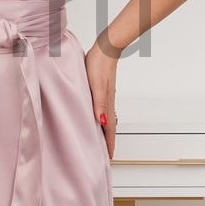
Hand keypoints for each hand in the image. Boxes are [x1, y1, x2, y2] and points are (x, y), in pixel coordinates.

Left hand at [84, 40, 118, 158]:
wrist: (107, 47)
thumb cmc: (99, 64)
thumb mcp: (97, 85)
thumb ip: (99, 103)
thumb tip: (101, 122)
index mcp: (107, 104)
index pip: (109, 129)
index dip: (108, 144)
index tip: (109, 158)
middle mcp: (108, 102)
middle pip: (109, 127)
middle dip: (107, 142)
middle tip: (105, 155)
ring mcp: (106, 96)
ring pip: (106, 119)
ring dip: (104, 132)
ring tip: (100, 142)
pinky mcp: (103, 90)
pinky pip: (102, 110)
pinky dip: (100, 119)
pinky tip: (95, 119)